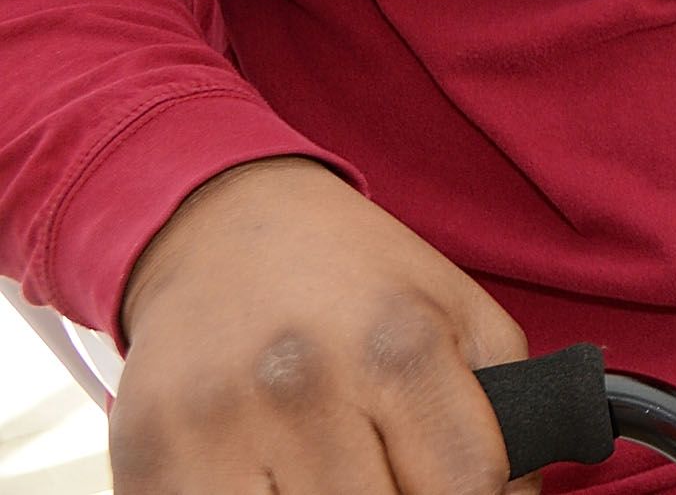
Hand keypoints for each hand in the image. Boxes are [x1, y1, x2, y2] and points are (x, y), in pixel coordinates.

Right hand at [110, 157, 530, 494]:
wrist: (217, 227)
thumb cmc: (356, 281)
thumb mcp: (458, 312)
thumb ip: (507, 409)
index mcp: (396, 343)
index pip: (469, 488)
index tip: (464, 493)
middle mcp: (305, 384)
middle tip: (395, 471)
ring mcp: (218, 427)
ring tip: (337, 472)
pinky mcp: (148, 461)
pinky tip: (273, 480)